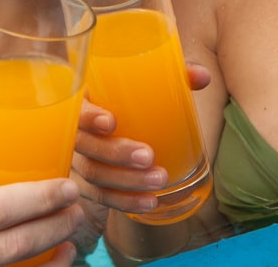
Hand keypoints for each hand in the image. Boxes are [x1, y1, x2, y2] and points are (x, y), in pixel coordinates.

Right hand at [70, 64, 211, 220]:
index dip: (88, 117)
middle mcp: (76, 131)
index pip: (75, 108)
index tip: (111, 122)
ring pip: (93, 175)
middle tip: (149, 156)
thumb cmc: (133, 98)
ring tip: (159, 181)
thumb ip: (175, 76)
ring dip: (126, 182)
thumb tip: (202, 76)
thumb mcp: (150, 83)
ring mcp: (79, 159)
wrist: (123, 122)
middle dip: (116, 154)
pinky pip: (101, 197)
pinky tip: (149, 202)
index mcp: (85, 100)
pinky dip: (124, 201)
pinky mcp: (89, 183)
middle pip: (84, 146)